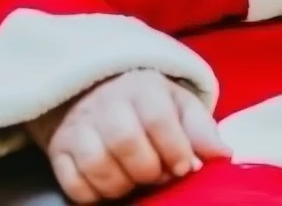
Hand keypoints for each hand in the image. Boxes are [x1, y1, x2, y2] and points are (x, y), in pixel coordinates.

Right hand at [26, 69, 230, 203]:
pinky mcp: (59, 148)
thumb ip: (201, 129)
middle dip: (147, 170)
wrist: (94, 88)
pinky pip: (74, 184)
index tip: (182, 166)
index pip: (158, 119)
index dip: (174, 149)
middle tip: (156, 174)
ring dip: (122, 185)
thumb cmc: (146, 102)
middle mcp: (106, 102)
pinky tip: (108, 184)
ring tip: (133, 179)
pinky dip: (94, 194)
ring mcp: (79, 125)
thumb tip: (222, 156)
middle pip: (126, 142)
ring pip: (98, 166)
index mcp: (142, 87)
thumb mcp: (178, 104)